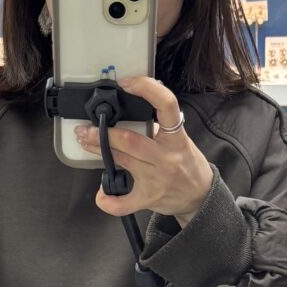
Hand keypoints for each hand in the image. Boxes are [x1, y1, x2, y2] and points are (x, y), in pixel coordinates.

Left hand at [73, 75, 214, 227]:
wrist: (200, 196)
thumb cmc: (188, 165)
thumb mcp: (181, 141)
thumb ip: (160, 129)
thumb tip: (131, 114)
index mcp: (176, 139)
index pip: (166, 105)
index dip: (146, 89)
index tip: (126, 83)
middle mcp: (165, 158)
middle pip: (129, 140)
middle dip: (102, 132)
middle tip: (86, 128)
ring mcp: (155, 180)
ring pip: (121, 161)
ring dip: (98, 150)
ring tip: (86, 142)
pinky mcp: (148, 199)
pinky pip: (124, 203)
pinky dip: (108, 201)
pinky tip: (101, 195)